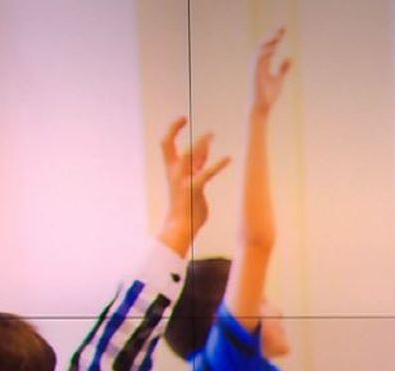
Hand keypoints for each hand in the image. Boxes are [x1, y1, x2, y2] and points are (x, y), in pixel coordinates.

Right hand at [157, 117, 232, 256]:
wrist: (180, 228)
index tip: (182, 118)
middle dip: (173, 129)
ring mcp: (182, 180)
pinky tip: (228, 158)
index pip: (166, 145)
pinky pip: (206, 173)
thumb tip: (205, 149)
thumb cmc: (187, 207)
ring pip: (188, 155)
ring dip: (200, 143)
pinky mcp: (194, 189)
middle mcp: (174, 173)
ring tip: (211, 134)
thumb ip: (197, 166)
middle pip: (167, 144)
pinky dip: (218, 164)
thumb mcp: (192, 182)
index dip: (172, 130)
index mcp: (171, 171)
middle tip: (184, 118)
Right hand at [252, 27, 292, 115]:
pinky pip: (259, 58)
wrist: (261, 107)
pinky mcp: (254, 72)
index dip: (275, 38)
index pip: (269, 47)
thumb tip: (290, 58)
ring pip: (260, 50)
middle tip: (282, 29)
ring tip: (278, 36)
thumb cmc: (268, 95)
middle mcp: (258, 64)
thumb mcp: (279, 80)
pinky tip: (275, 48)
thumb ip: (283, 69)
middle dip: (272, 36)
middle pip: (264, 45)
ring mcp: (255, 68)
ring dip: (269, 42)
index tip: (283, 30)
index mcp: (263, 64)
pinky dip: (266, 52)